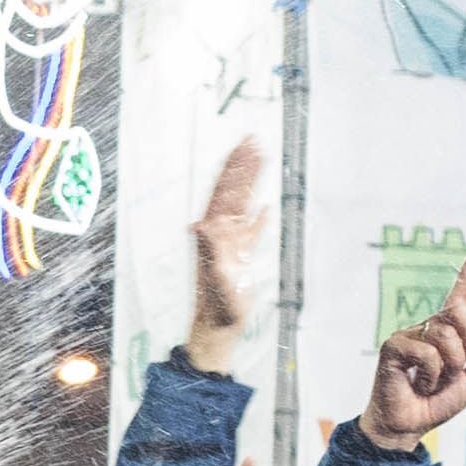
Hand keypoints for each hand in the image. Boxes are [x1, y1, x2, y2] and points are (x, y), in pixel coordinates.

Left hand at [181, 137, 268, 376]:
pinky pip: (251, 231)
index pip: (225, 191)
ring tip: (262, 161)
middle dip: (242, 165)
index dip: (236, 167)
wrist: (217, 326)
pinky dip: (258, 217)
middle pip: (232, 191)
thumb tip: (199, 224)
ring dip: (250, 182)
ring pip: (241, 204)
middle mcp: (220, 232)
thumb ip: (209, 250)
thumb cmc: (218, 307)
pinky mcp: (240, 257)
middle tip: (254, 139)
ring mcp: (230, 243)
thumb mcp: (216, 278)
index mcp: (214, 232)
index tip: (248, 145)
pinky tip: (265, 208)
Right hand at [359, 247, 465, 452]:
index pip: (459, 296)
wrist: (411, 425)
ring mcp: (408, 334)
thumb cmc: (438, 403)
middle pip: (459, 314)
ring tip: (436, 381)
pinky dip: (432, 375)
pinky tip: (420, 384)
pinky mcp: (393, 346)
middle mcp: (427, 327)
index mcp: (448, 332)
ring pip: (445, 336)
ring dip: (450, 366)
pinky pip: (427, 353)